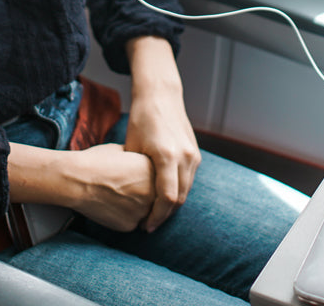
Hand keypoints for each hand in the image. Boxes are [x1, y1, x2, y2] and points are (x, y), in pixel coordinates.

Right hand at [8, 140, 155, 233]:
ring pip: (144, 212)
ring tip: (115, 194)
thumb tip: (144, 162)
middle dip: (142, 193)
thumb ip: (138, 159)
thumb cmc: (96, 160)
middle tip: (123, 186)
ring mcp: (142, 211)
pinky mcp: (130, 225)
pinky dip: (122, 215)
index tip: (132, 174)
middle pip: (154, 197)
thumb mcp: (121, 150)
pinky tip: (108, 204)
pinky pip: (131, 221)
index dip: (144, 177)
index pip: (158, 178)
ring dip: (134, 206)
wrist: (76, 179)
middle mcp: (153, 193)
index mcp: (153, 171)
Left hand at [125, 36, 201, 231]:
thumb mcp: (132, 145)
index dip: (156, 216)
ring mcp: (193, 156)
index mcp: (167, 156)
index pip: (167, 198)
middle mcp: (185, 157)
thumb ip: (134, 171)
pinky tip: (164, 196)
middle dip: (165, 214)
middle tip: (149, 224)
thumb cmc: (141, 118)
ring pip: (186, 190)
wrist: (161, 95)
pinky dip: (178, 191)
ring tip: (155, 213)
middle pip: (179, 198)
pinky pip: (189, 180)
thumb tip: (127, 196)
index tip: (145, 226)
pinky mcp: (196, 154)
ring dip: (172, 204)